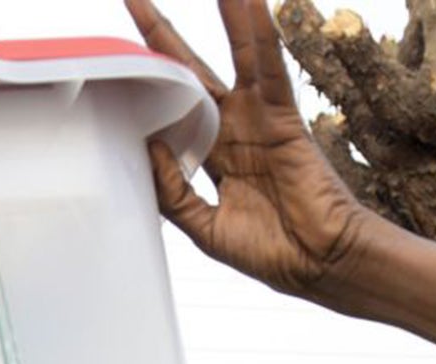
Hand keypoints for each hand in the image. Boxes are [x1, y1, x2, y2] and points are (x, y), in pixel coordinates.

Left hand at [126, 0, 435, 358]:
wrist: (319, 264)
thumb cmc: (272, 253)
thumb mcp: (204, 227)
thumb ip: (174, 192)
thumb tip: (149, 148)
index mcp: (213, 156)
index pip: (170, 109)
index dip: (146, 85)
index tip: (116, 61)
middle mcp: (233, 130)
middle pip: (190, 70)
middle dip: (160, 33)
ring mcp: (258, 120)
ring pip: (234, 56)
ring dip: (222, 14)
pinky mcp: (282, 118)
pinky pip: (268, 67)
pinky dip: (258, 33)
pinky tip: (245, 0)